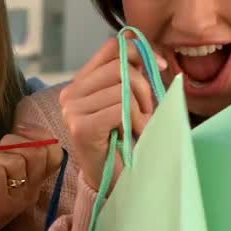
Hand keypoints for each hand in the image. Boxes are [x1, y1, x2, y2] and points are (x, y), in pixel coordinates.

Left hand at [0, 127, 63, 230]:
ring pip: (14, 162)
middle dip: (12, 144)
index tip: (19, 133)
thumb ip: (15, 153)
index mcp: (34, 181)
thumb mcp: (0, 169)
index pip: (54, 153)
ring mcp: (17, 199)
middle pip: (36, 153)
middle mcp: (31, 191)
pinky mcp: (0, 206)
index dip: (38, 136)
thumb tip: (25, 128)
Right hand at [58, 33, 167, 191]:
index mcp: (80, 83)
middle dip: (143, 86)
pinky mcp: (81, 127)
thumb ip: (133, 78)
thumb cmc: (124, 143)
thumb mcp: (129, 103)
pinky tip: (133, 135)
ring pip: (122, 88)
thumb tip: (153, 56)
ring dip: (142, 109)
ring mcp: (72, 110)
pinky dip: (136, 121)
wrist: (111, 183)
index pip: (111, 48)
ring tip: (139, 126)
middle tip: (148, 111)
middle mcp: (70, 93)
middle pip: (120, 66)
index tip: (160, 66)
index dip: (139, 50)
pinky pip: (120, 108)